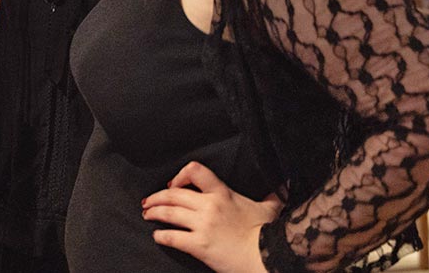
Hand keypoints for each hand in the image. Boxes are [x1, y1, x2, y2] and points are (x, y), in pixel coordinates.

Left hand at [143, 162, 282, 272]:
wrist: (270, 258)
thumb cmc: (269, 234)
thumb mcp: (270, 208)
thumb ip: (270, 196)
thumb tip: (282, 186)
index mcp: (223, 193)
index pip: (195, 171)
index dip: (180, 175)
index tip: (172, 183)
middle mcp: (209, 206)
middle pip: (173, 194)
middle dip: (156, 197)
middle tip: (148, 202)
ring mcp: (203, 225)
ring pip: (168, 213)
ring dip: (154, 213)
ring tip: (147, 214)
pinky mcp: (199, 245)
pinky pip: (172, 237)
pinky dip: (161, 236)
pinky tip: (157, 236)